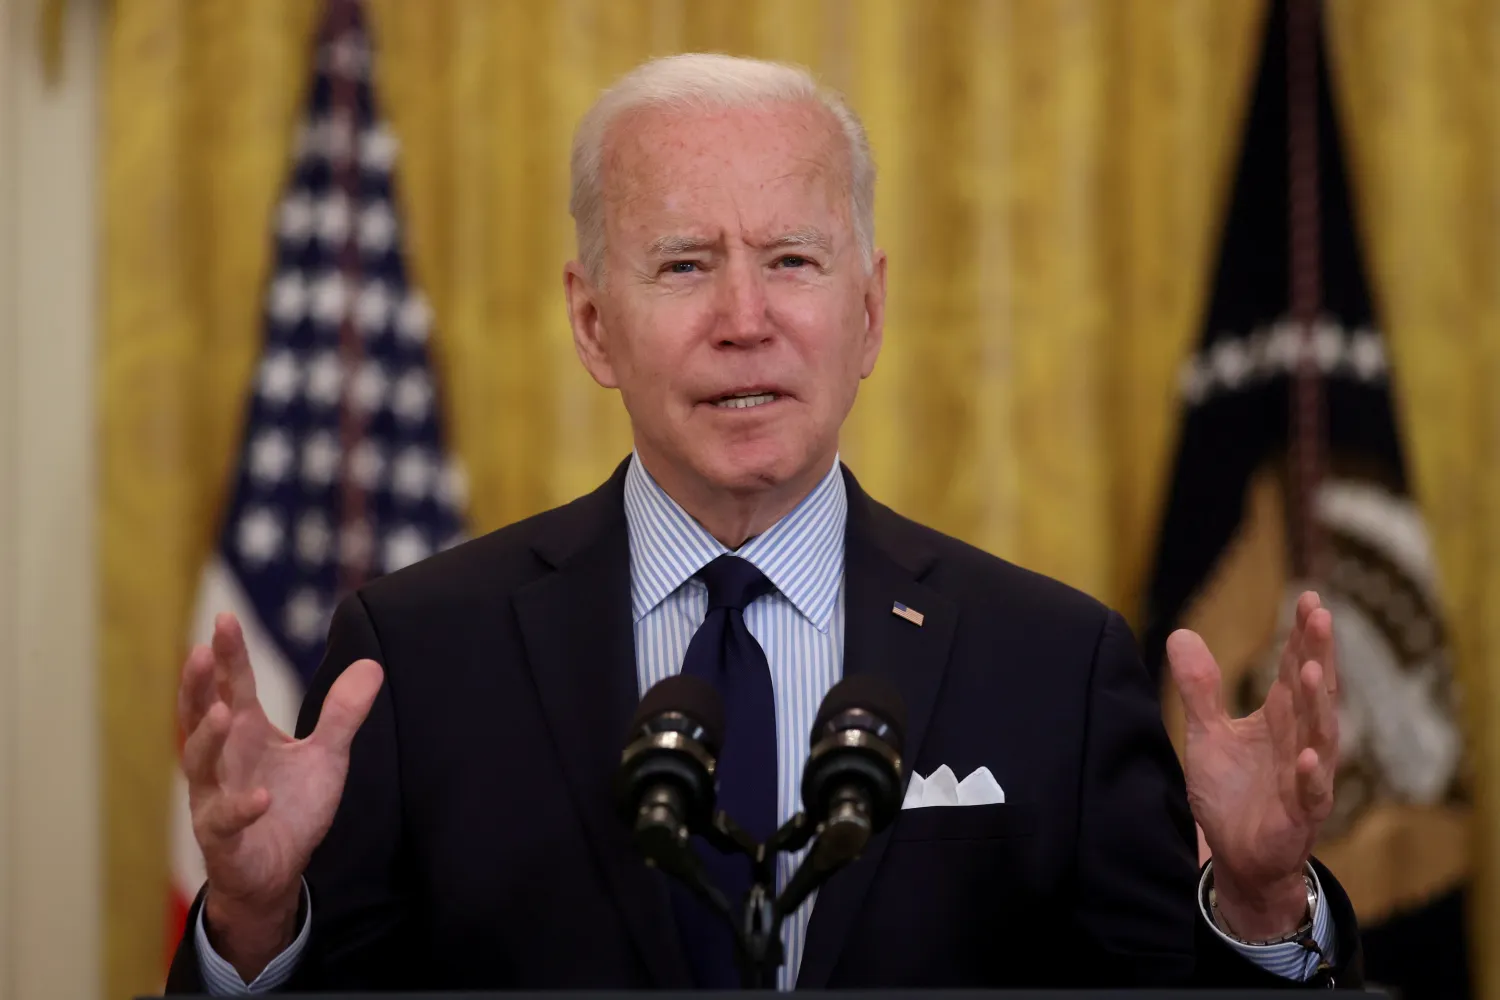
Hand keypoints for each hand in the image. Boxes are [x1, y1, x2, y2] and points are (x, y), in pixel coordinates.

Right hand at [179, 612, 382, 978]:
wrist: (276, 871)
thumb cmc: (291, 807)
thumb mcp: (326, 756)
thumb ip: (343, 713)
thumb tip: (372, 665)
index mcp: (245, 733)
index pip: (233, 686)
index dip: (228, 655)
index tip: (225, 618)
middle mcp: (222, 760)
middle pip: (201, 715)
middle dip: (198, 685)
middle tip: (200, 652)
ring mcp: (215, 797)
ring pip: (199, 764)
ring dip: (208, 738)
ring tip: (223, 711)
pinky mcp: (223, 838)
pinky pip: (226, 821)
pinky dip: (241, 808)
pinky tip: (261, 798)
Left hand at [1167, 591, 1337, 939]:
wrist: (1237, 855)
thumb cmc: (1232, 793)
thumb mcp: (1207, 735)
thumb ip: (1200, 689)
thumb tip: (1181, 633)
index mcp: (1281, 719)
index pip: (1296, 670)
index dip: (1303, 637)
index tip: (1310, 598)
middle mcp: (1300, 741)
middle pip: (1313, 692)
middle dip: (1318, 654)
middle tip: (1320, 615)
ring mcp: (1305, 778)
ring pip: (1318, 737)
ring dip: (1318, 706)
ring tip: (1315, 671)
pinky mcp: (1301, 814)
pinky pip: (1310, 793)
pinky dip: (1311, 775)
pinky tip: (1308, 757)